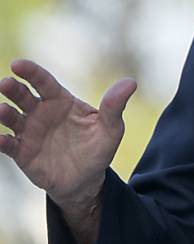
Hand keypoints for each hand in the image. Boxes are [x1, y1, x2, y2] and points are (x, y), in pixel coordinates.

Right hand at [0, 59, 135, 206]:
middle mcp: (41, 113)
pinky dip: (2, 141)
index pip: (44, 82)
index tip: (18, 64)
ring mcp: (29, 132)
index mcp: (61, 101)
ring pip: (12, 118)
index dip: (32, 72)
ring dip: (5, 113)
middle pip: (23, 96)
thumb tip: (131, 82)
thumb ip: (115, 106)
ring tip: (2, 110)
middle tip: (6, 83)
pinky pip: (8, 145)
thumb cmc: (98, 148)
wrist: (86, 180)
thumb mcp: (111, 128)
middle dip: (13, 89)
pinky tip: (0, 139)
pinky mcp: (22, 152)